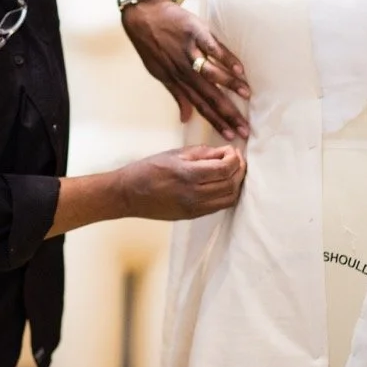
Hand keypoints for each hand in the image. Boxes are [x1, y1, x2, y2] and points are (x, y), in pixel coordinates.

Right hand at [118, 144, 245, 220]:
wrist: (128, 195)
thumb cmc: (147, 169)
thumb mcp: (174, 154)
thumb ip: (201, 153)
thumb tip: (224, 152)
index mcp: (188, 175)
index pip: (224, 168)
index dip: (234, 158)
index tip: (232, 150)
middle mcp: (194, 194)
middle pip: (230, 184)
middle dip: (238, 169)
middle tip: (236, 159)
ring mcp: (194, 208)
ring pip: (229, 198)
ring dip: (235, 183)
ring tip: (232, 171)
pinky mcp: (193, 215)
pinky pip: (219, 206)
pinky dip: (227, 194)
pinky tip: (223, 184)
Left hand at [121, 0, 250, 138]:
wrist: (143, 14)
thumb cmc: (152, 45)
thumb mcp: (159, 73)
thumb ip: (176, 95)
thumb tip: (185, 119)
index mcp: (177, 80)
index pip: (200, 106)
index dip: (215, 122)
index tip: (230, 135)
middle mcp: (184, 69)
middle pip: (209, 95)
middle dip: (228, 113)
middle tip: (244, 127)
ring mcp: (189, 50)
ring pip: (211, 72)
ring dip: (229, 84)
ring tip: (246, 95)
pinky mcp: (195, 32)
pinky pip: (212, 47)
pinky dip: (226, 58)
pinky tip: (239, 69)